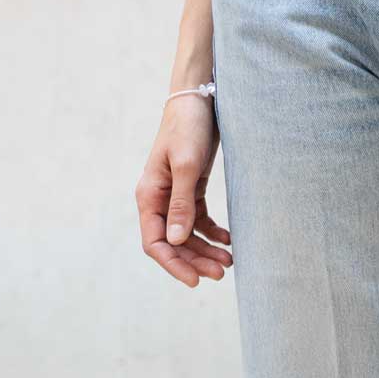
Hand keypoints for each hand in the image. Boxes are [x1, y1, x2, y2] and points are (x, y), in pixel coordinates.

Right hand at [135, 96, 233, 287]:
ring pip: (187, 233)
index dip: (174, 264)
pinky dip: (212, 232)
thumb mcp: (186, 166)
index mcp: (149, 196)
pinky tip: (228, 240)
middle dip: (195, 260)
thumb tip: (177, 240)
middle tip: (222, 273)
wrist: (199, 97)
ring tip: (229, 261)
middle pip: (174, 242)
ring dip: (205, 249)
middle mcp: (159, 198)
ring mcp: (175, 193)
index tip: (196, 280)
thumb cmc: (188, 127)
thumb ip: (182, 204)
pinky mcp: (191, 186)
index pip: (155, 242)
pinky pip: (199, 219)